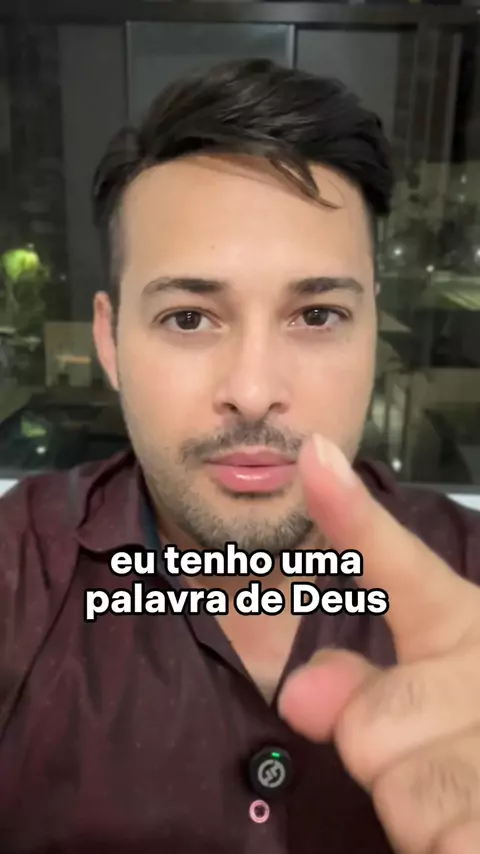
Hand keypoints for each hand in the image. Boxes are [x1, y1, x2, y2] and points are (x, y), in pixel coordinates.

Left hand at [278, 434, 479, 853]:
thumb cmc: (478, 734)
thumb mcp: (430, 705)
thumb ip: (363, 690)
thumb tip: (299, 693)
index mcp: (468, 628)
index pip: (404, 573)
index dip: (354, 521)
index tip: (312, 456)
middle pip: (369, 723)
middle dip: (385, 756)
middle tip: (446, 763)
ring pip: (399, 786)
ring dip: (418, 811)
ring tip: (468, 804)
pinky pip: (439, 838)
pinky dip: (440, 846)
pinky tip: (466, 831)